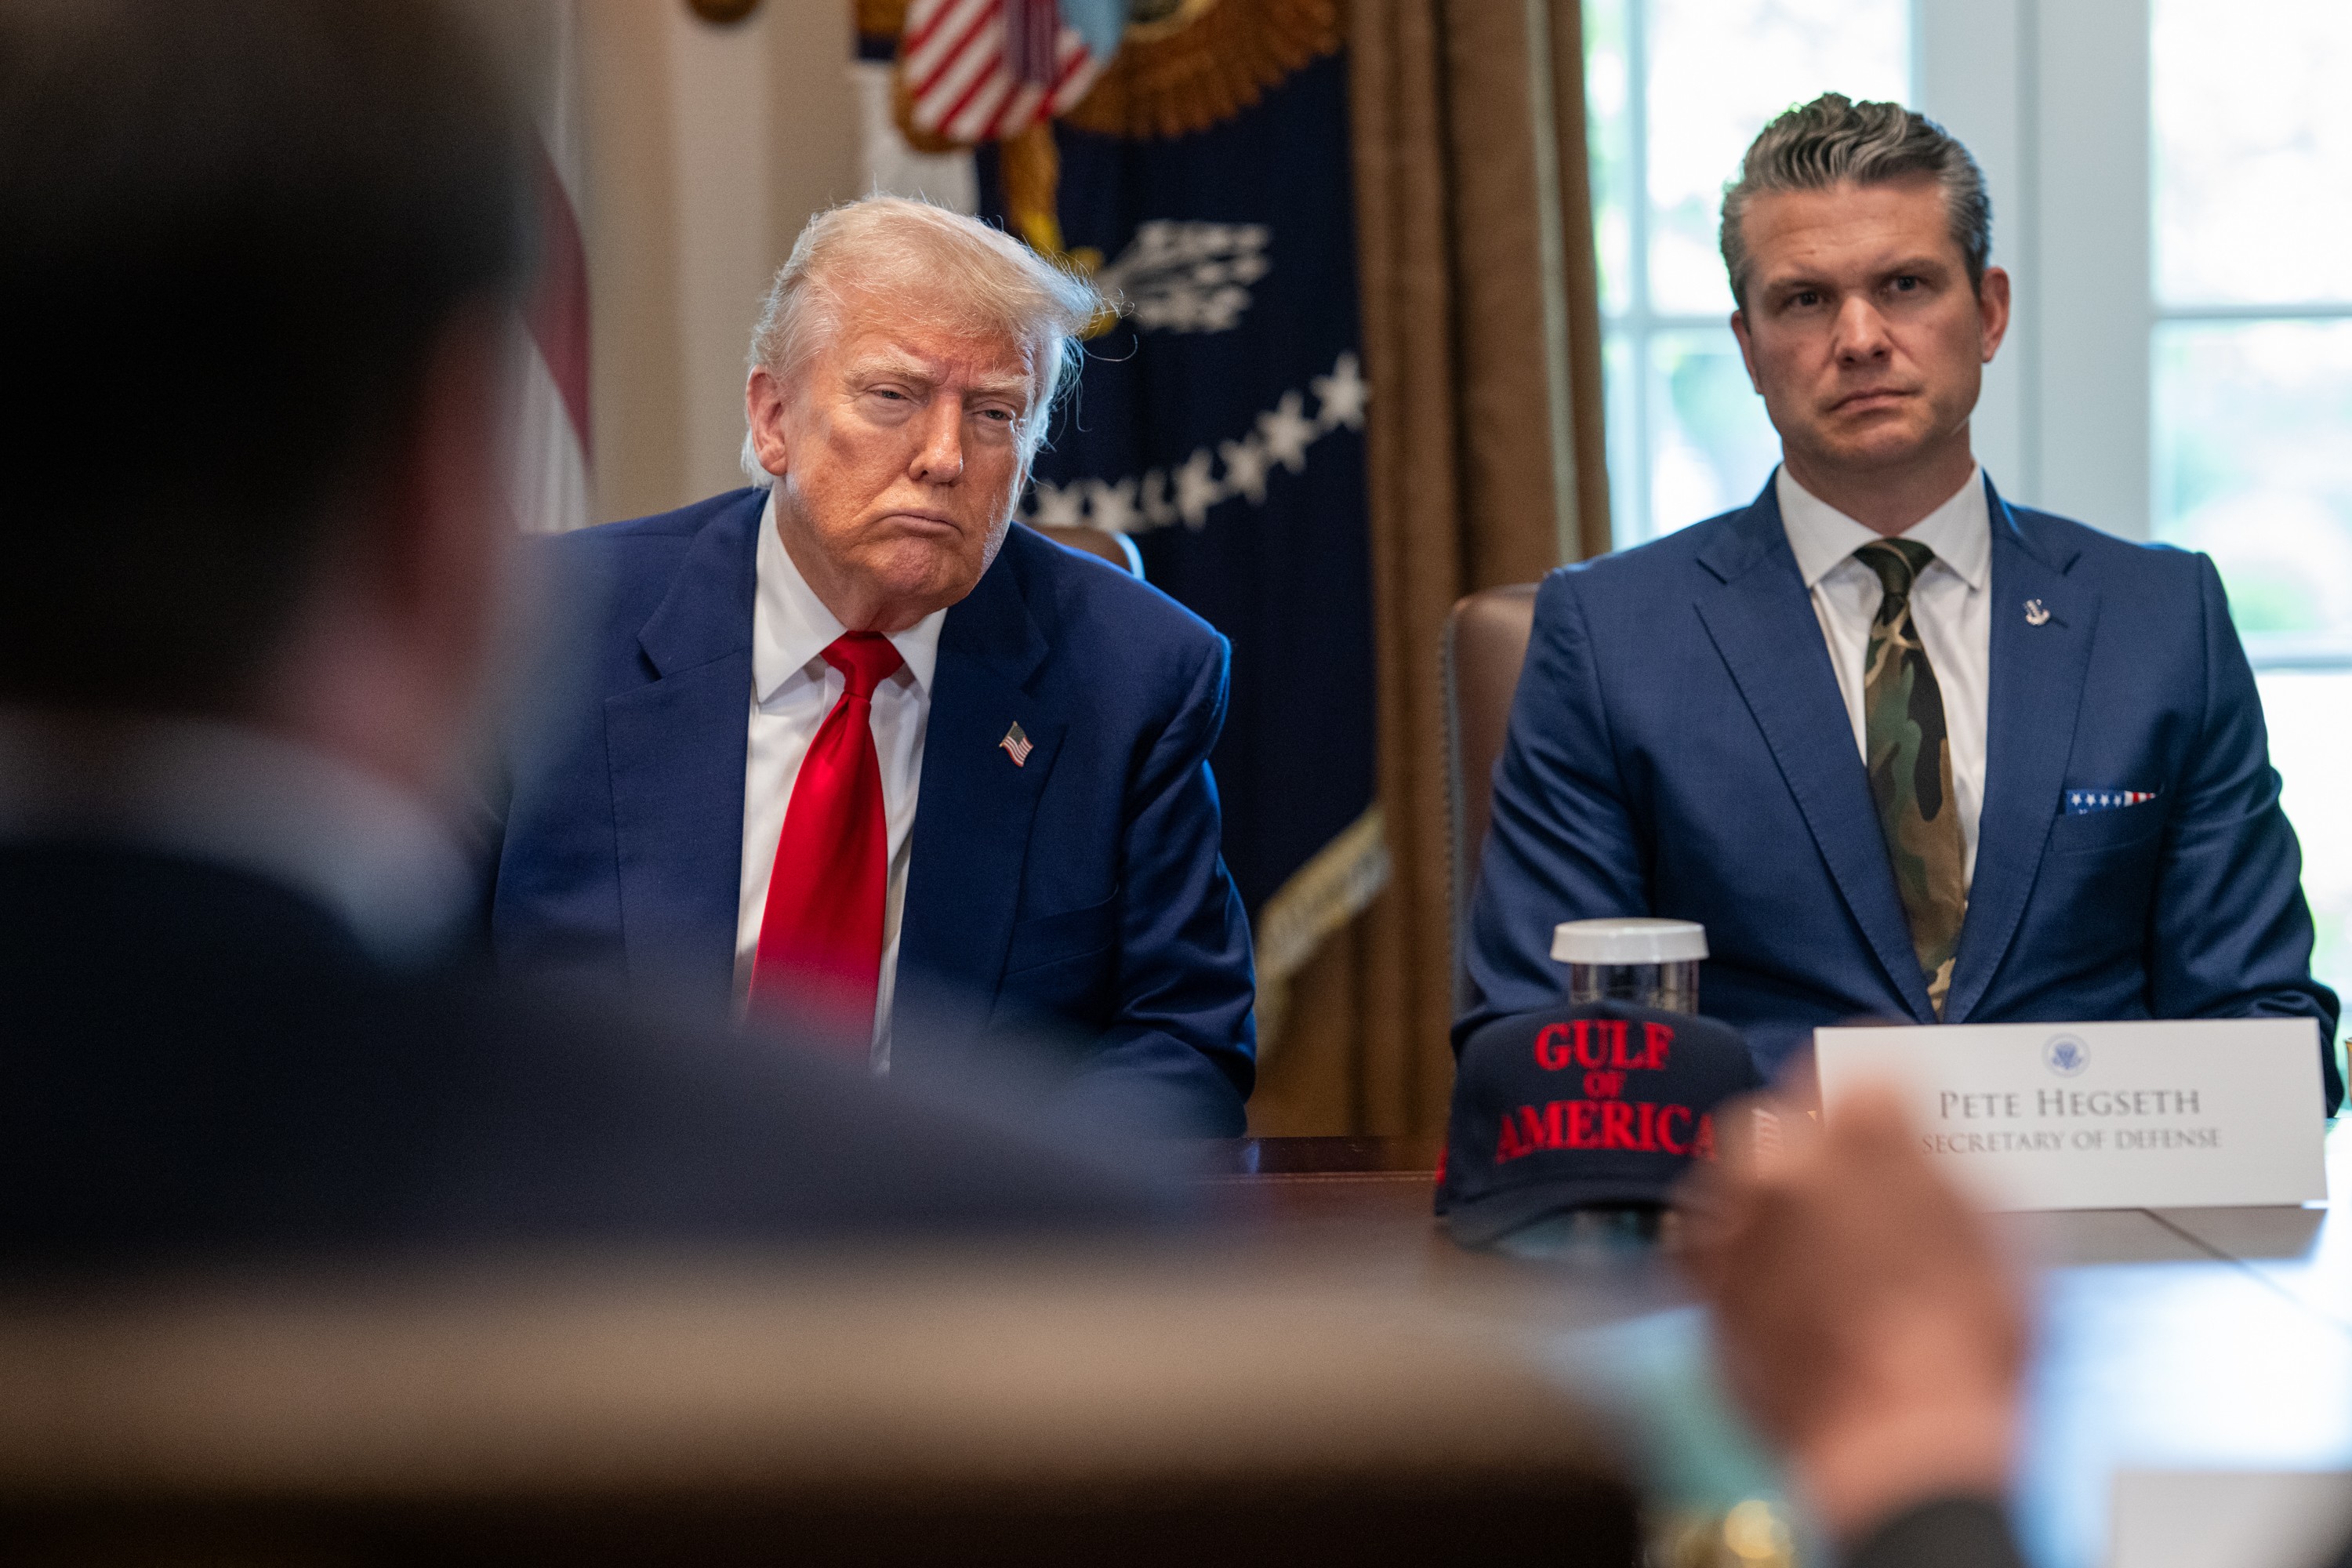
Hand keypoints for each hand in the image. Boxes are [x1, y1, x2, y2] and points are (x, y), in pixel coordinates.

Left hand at [1680, 1085, 2027, 1542]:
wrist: (1898, 1446)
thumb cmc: (1959, 1353)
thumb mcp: (1990, 1234)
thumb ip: (1935, 1167)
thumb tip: (1906, 1141)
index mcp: (1864, 1134)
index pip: (1861, 1076)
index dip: (1874, 1097)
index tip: (1876, 1110)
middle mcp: (1783, 1163)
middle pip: (1778, 1119)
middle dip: (1805, 1143)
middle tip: (1842, 1188)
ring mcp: (1732, 1221)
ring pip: (1730, 1175)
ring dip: (1762, 1195)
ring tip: (1805, 1241)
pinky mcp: (1701, 1281)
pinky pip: (1702, 1239)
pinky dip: (1730, 1246)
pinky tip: (1767, 1276)